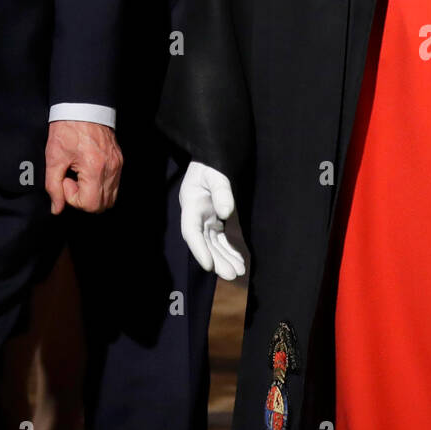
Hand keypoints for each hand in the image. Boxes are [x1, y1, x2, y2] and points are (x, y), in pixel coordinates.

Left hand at [45, 120, 121, 214]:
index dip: (73, 198)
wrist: (82, 107)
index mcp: (94, 168)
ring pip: (110, 197)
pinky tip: (88, 171)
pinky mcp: (119, 160)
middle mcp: (111, 168)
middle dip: (84, 199)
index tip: (66, 181)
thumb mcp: (54, 158)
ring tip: (80, 176)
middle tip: (72, 180)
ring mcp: (117, 165)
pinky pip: (114, 184)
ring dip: (93, 193)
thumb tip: (57, 208)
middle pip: (102, 205)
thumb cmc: (67, 129)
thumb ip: (53, 187)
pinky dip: (100, 185)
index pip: (90, 204)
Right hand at [179, 161, 245, 279]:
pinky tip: (239, 262)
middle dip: (216, 260)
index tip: (209, 266)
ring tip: (238, 272)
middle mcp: (196, 214)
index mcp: (191, 203)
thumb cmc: (212, 161)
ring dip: (224, 259)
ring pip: (213, 244)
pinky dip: (228, 251)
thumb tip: (226, 212)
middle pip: (203, 243)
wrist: (213, 154)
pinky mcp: (214, 220)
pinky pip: (220, 239)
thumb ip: (222, 190)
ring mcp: (205, 218)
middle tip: (231, 275)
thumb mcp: (215, 172)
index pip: (191, 231)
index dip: (199, 249)